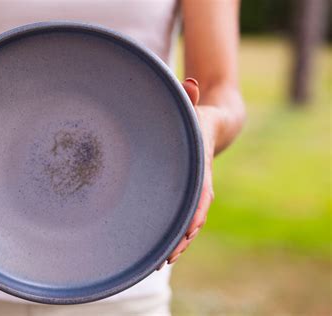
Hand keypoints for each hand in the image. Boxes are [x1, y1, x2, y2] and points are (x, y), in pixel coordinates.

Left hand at [157, 78, 215, 269]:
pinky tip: (158, 249)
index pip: (201, 194)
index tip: (185, 233)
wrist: (213, 126)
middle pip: (194, 216)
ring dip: (177, 242)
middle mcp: (201, 182)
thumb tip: (190, 80)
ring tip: (159, 263)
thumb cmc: (200, 117)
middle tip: (166, 258)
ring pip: (189, 222)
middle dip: (182, 238)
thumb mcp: (195, 106)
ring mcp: (195, 190)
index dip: (194, 214)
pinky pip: (182, 217)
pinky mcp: (187, 193)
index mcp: (202, 166)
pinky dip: (174, 235)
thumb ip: (190, 96)